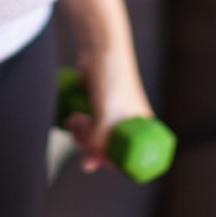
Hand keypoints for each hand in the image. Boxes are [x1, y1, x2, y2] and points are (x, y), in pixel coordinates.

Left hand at [63, 50, 154, 173]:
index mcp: (143, 128)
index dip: (109, 161)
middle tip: (82, 130)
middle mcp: (130, 123)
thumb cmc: (113, 82)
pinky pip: (87, 127)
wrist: (100, 49)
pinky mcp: (97, 107)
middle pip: (107, 150)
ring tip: (75, 119)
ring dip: (81, 134)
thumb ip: (98, 144)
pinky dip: (78, 126)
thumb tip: (87, 167)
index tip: (93, 156)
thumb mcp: (107, 118)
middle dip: (90, 144)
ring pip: (94, 139)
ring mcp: (112, 115)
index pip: (128, 159)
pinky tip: (72, 118)